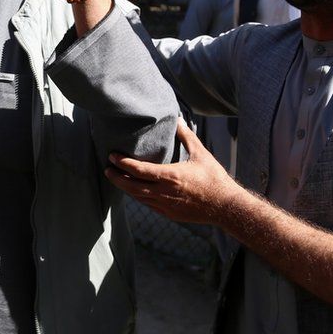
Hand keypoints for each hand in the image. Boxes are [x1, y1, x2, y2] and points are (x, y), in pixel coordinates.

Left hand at [105, 120, 241, 224]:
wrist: (225, 206)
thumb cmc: (214, 179)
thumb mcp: (201, 154)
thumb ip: (186, 136)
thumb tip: (177, 119)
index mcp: (169, 176)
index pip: (138, 170)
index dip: (122, 163)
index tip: (112, 156)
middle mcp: (163, 192)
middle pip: (131, 186)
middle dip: (116, 177)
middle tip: (107, 168)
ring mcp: (165, 205)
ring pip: (138, 197)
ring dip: (125, 187)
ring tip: (117, 178)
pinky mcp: (169, 214)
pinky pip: (148, 205)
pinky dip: (138, 196)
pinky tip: (135, 191)